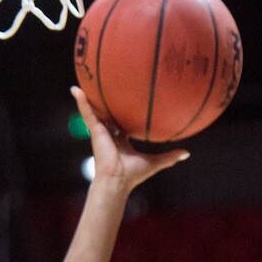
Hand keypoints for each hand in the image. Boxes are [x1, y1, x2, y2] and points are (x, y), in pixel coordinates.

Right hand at [71, 87, 189, 192]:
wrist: (117, 181)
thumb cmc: (133, 175)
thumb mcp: (154, 162)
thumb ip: (169, 157)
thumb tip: (187, 153)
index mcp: (121, 140)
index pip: (122, 123)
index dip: (123, 113)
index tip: (127, 102)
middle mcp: (110, 134)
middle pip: (108, 114)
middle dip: (106, 102)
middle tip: (107, 86)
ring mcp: (101, 132)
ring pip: (94, 111)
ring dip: (88, 97)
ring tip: (83, 81)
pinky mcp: (95, 131)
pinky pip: (87, 113)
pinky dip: (81, 102)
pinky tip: (75, 89)